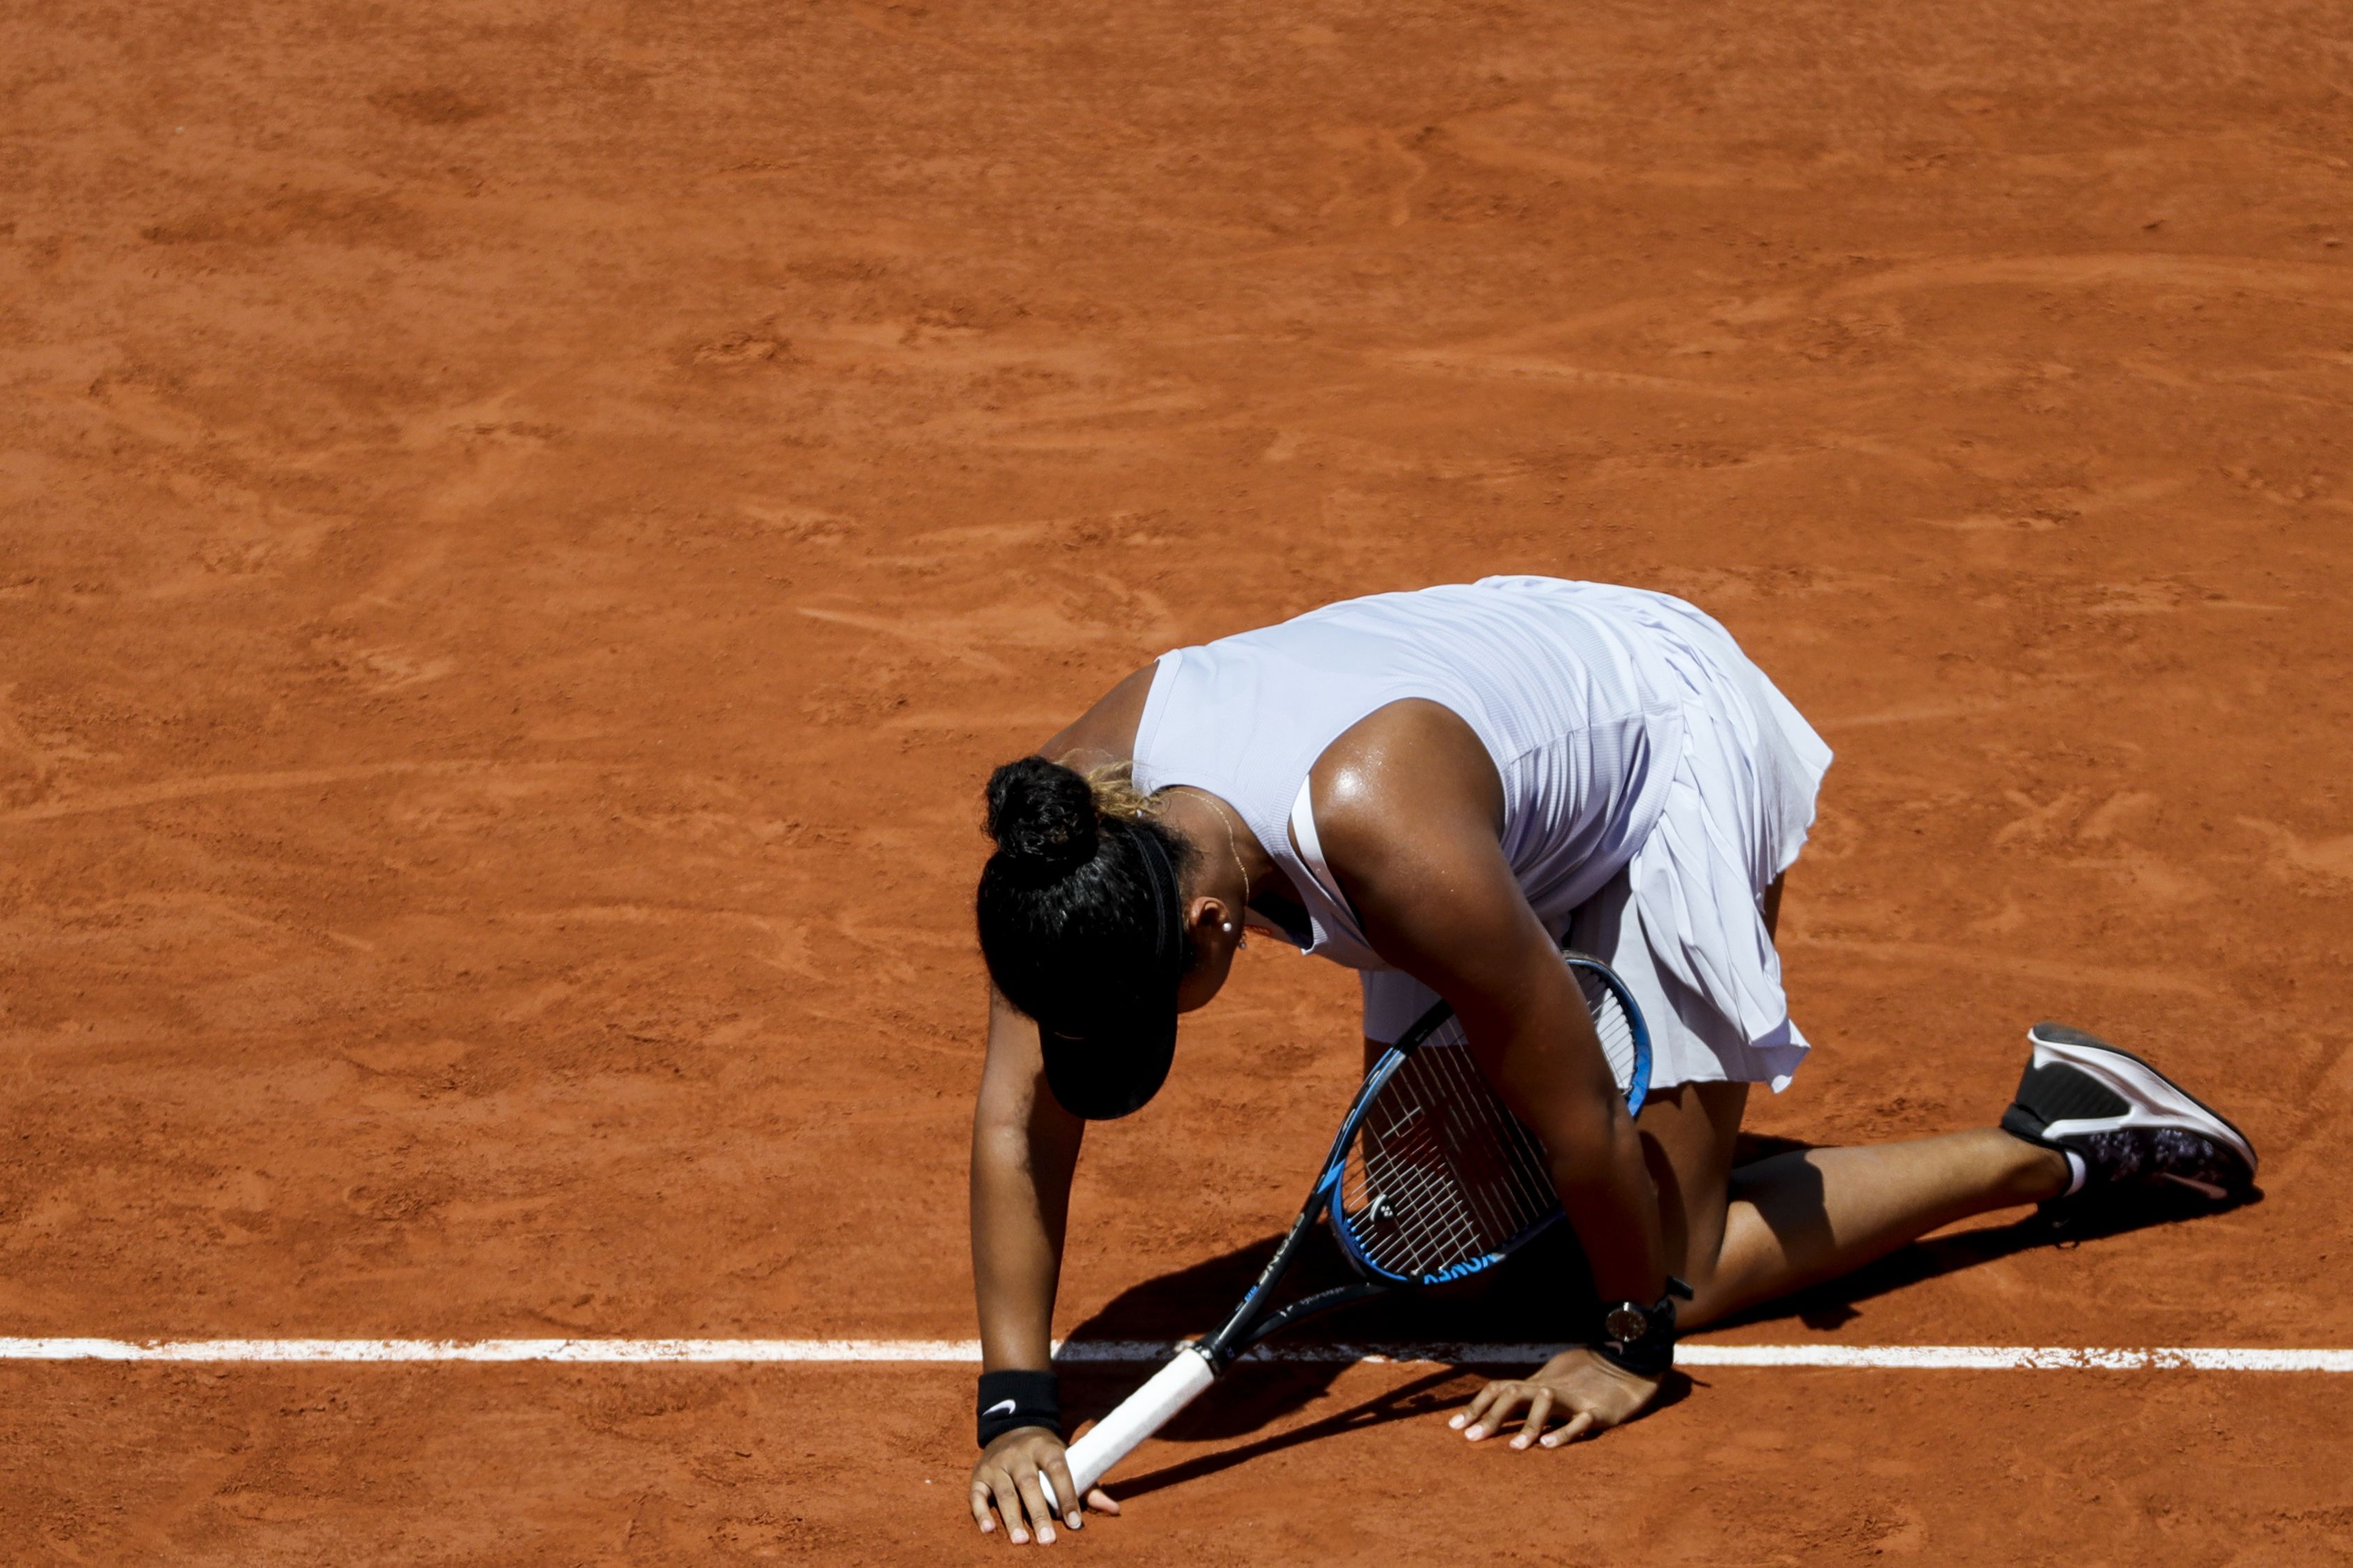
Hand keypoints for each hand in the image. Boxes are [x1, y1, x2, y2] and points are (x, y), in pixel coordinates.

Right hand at [968, 1426, 1119, 1544]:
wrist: (1012, 1428)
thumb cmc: (1046, 1456)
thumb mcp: (1067, 1461)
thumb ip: (1088, 1487)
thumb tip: (1115, 1510)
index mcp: (1045, 1448)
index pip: (1057, 1469)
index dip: (1067, 1495)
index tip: (1075, 1522)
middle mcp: (1019, 1454)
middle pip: (1029, 1483)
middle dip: (1039, 1513)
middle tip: (1048, 1541)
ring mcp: (996, 1464)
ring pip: (1004, 1492)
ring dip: (1012, 1518)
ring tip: (1022, 1541)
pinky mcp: (979, 1475)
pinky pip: (977, 1495)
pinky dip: (981, 1513)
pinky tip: (989, 1530)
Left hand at [1449, 1346, 1660, 1448]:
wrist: (1626, 1365)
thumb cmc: (1583, 1377)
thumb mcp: (1551, 1383)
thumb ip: (1528, 1396)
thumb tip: (1495, 1408)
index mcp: (1536, 1383)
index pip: (1498, 1390)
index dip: (1475, 1406)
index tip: (1454, 1428)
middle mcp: (1549, 1388)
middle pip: (1513, 1394)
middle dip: (1491, 1416)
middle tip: (1471, 1439)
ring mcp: (1573, 1398)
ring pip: (1546, 1404)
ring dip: (1529, 1426)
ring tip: (1514, 1448)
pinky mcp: (1598, 1411)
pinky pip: (1580, 1422)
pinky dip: (1564, 1433)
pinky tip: (1549, 1446)